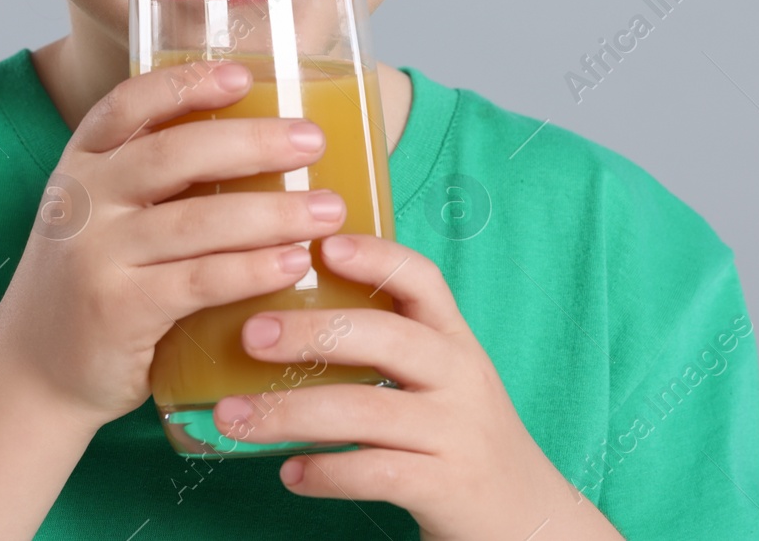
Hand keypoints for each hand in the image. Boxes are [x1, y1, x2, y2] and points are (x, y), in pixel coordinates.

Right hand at [0, 59, 349, 427]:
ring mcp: (95, 256)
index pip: (129, 103)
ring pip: (197, 220)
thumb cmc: (92, 284)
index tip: (245, 75)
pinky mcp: (117, 310)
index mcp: (82, 164)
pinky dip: (252, 269)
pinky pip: (199, 281)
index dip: (186, 83)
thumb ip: (155, 183)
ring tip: (328, 210)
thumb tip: (262, 144)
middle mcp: (83, 201)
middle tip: (313, 142)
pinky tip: (293, 263)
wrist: (31, 373)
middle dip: (253, 142)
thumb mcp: (102, 217)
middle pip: (174, 153)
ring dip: (273, 212)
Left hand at [209, 233, 625, 540]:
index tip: (322, 244)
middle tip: (250, 334)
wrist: (524, 518)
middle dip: (312, 332)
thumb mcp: (439, 379)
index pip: (422, 281)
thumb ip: (385, 344)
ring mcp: (455, 432)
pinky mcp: (447, 486)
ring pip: (367, 410)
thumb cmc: (457, 435)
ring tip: (233, 416)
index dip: (376, 256)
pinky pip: (376, 472)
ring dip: (290, 412)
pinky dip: (326, 472)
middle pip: (387, 338)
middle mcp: (460, 378)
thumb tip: (283, 312)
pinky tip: (289, 472)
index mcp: (452, 341)